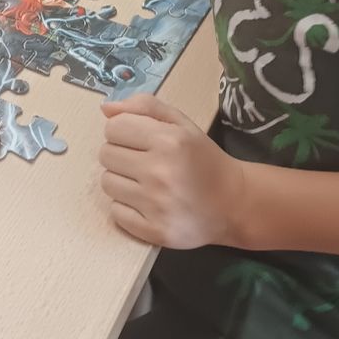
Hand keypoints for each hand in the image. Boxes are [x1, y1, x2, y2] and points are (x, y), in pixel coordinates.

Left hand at [99, 93, 240, 249]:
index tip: (140, 141)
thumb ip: (145, 107)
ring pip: (107, 183)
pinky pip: (115, 212)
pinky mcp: (154, 231)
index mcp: (169, 141)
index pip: (113, 128)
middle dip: (122, 155)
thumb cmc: (204, 160)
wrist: (233, 204)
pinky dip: (127, 208)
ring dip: (122, 181)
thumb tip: (105, 108)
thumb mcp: (182, 124)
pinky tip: (148, 204)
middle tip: (144, 162)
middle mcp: (160, 172)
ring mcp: (156, 205)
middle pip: (106, 155)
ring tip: (146, 183)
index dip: (124, 131)